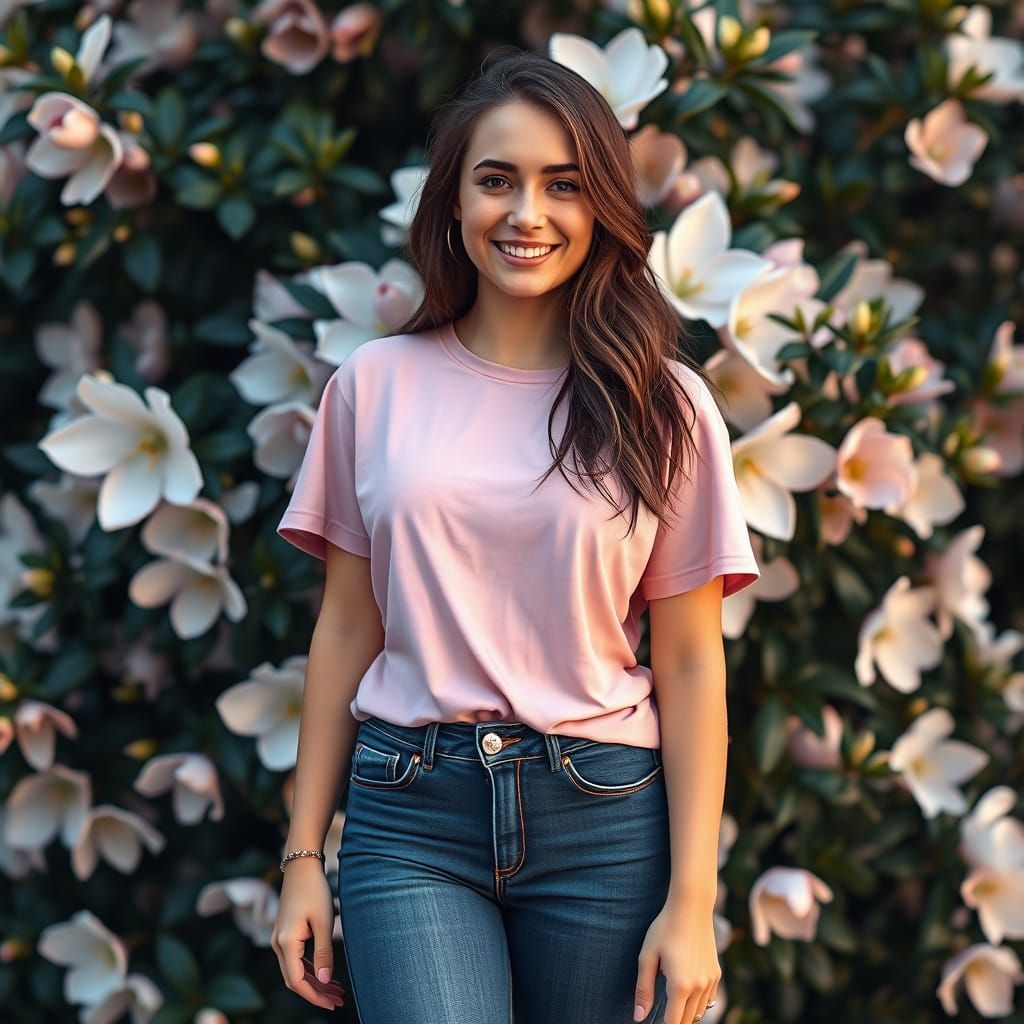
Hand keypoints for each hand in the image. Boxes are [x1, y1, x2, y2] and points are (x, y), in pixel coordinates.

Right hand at [271, 859, 345, 1010]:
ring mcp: (279, 938)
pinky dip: (309, 968)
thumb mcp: (324, 922)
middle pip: (294, 979)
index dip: (314, 995)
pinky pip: (294, 958)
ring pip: (294, 970)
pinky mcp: (285, 933)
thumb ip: (323, 952)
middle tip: (338, 1000)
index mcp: (286, 943)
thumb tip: (325, 980)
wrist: (301, 866)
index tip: (332, 1003)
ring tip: (335, 989)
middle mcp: (278, 943)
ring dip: (313, 981)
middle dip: (316, 992)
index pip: (297, 981)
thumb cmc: (315, 891)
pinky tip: (324, 972)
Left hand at [633, 901, 719, 1023]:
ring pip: (699, 1012)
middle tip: (660, 1013)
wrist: (691, 907)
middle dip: (673, 1021)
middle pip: (686, 1020)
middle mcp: (699, 987)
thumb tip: (639, 1017)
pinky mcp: (716, 973)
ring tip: (671, 1002)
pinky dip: (698, 1002)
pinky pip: (708, 999)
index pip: (672, 1022)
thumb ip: (644, 989)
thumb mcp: (647, 956)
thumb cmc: (665, 929)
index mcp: (680, 985)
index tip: (653, 1022)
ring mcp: (710, 981)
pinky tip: (686, 991)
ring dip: (686, 1012)